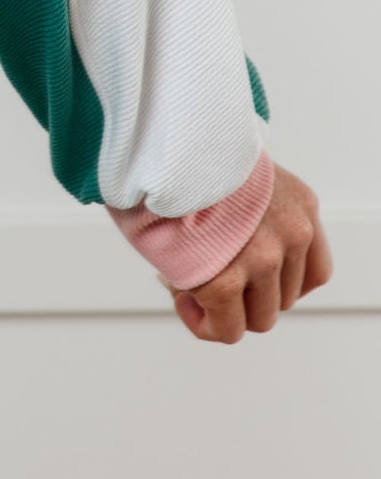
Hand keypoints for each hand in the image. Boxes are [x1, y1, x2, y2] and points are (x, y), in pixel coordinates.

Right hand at [172, 163, 331, 343]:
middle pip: (284, 299)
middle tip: (209, 275)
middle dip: (247, 295)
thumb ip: (255, 216)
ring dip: (227, 310)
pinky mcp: (225, 282)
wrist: (162, 148)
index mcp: (300, 204)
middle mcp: (292, 232)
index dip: (279, 284)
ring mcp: (263, 258)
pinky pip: (226, 330)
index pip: (315, 272)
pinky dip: (204, 324)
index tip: (249, 279)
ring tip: (190, 281)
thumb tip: (234, 268)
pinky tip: (182, 298)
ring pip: (259, 319)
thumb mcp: (240, 177)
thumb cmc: (188, 160)